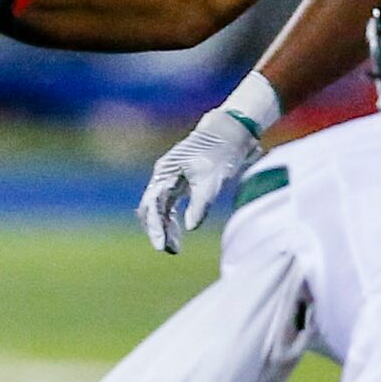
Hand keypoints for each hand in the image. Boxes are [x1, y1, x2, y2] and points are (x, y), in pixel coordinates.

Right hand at [138, 101, 264, 253]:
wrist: (229, 132)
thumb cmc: (221, 152)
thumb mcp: (212, 179)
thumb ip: (200, 204)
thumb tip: (190, 227)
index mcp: (166, 172)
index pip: (154, 204)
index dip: (156, 226)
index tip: (161, 245)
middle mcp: (163, 175)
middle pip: (151, 208)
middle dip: (157, 230)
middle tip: (169, 250)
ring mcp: (169, 178)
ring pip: (158, 208)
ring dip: (163, 227)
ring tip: (174, 248)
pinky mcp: (179, 183)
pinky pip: (167, 205)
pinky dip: (170, 220)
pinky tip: (178, 233)